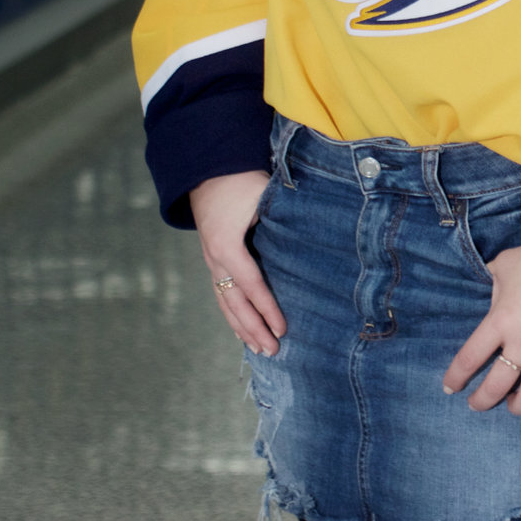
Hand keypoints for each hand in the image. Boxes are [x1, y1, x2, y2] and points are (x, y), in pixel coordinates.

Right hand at [192, 170, 283, 356]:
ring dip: (241, 328)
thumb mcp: (263, 194)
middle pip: (234, 302)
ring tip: (258, 350)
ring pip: (225, 303)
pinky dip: (232, 315)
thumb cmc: (241, 181)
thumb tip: (311, 235)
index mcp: (227, 245)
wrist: (208, 170)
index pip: (251, 284)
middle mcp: (215, 258)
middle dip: (253, 328)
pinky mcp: (213, 260)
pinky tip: (240, 332)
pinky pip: (221, 294)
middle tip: (272, 350)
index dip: (267, 307)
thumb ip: (282, 216)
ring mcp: (211, 261)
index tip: (282, 328)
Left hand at [442, 243, 520, 415]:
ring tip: (515, 403)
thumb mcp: (505, 264)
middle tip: (477, 404)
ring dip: (518, 407)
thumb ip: (494, 282)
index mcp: (500, 322)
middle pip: (495, 387)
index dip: (456, 377)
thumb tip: (492, 292)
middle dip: (481, 401)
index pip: (469, 359)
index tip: (450, 387)